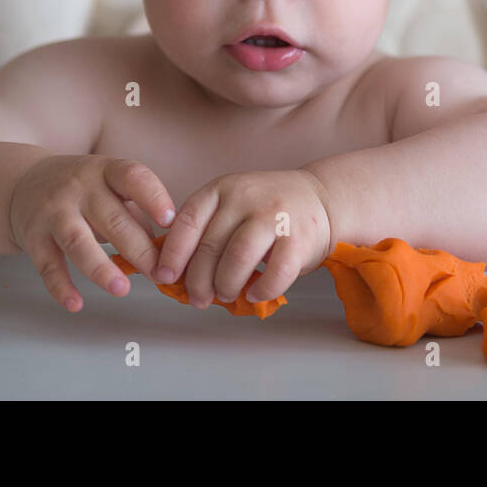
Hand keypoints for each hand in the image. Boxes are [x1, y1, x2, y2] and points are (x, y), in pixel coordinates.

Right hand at [9, 155, 175, 312]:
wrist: (24, 184)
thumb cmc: (82, 189)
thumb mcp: (110, 185)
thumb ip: (137, 212)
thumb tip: (166, 250)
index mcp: (106, 171)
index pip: (133, 177)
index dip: (153, 198)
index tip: (171, 222)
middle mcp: (79, 188)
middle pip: (112, 219)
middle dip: (139, 250)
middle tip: (159, 275)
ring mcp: (54, 212)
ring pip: (78, 242)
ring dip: (101, 268)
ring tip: (122, 289)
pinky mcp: (33, 237)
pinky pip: (47, 265)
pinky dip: (61, 286)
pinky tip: (76, 304)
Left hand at [154, 169, 332, 308]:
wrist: (320, 198)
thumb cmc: (268, 209)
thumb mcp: (233, 205)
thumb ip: (209, 230)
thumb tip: (179, 274)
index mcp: (222, 188)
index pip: (188, 221)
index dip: (173, 253)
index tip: (165, 277)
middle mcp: (245, 197)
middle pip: (210, 246)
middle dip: (199, 280)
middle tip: (198, 298)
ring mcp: (274, 215)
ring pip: (238, 259)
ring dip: (227, 285)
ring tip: (227, 294)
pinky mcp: (300, 237)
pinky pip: (275, 273)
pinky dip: (261, 290)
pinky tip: (255, 293)